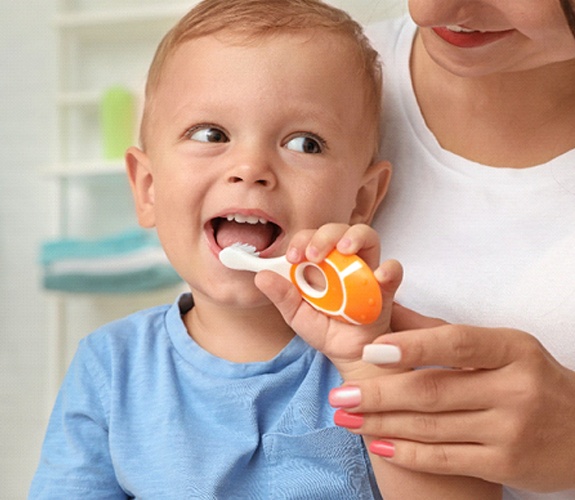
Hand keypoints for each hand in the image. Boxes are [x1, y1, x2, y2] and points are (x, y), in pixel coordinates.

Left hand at [255, 223, 402, 379]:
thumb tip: (261, 277)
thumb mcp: (296, 315)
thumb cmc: (325, 329)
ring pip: (367, 238)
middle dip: (324, 236)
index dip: (301, 240)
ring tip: (344, 249)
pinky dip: (389, 269)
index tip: (293, 257)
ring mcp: (365, 270)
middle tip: (313, 253)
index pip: (311, 238)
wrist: (349, 354)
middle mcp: (342, 261)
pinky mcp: (385, 287)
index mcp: (319, 264)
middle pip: (338, 230)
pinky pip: (392, 270)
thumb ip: (281, 296)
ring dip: (355, 237)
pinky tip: (379, 276)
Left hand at [332, 304, 574, 491]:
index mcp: (512, 350)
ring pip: (431, 427)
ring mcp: (511, 430)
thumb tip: (388, 307)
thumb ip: (442, 330)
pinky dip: (407, 453)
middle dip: (378, 394)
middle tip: (339, 396)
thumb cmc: (531, 380)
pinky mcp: (506, 464)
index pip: (455, 342)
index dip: (410, 346)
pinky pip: (445, 458)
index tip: (369, 351)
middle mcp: (514, 388)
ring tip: (346, 418)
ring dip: (381, 423)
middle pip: (433, 390)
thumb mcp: (501, 348)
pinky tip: (378, 444)